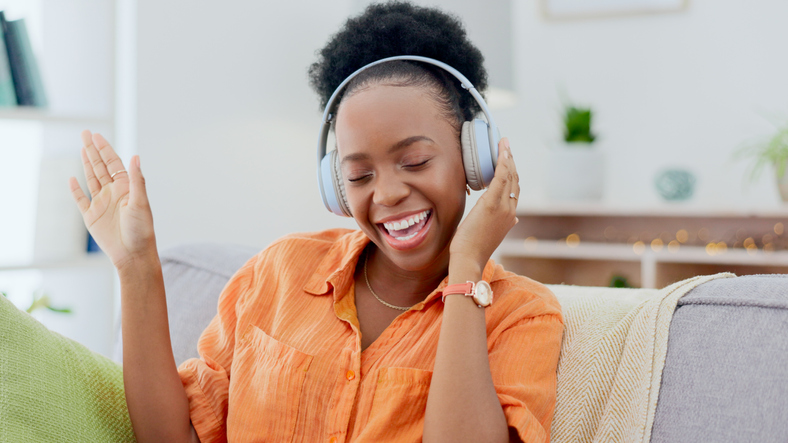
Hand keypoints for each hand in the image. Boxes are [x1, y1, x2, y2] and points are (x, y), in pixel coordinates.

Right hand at [69, 130, 156, 270]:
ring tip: (82, 148)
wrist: (133, 254)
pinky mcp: (92, 217)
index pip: (114, 163)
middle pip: (101, 167)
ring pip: (91, 179)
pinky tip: (72, 178)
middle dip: (93, 150)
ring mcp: (102, 204)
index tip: (96, 135)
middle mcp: (114, 193)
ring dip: (86, 163)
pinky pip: (81, 200)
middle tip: (85, 133)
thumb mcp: (140, 202)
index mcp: (126, 188)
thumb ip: (136, 179)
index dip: (105, 149)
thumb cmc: (141, 229)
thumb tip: (135, 156)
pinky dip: (75, 189)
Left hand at [449, 137, 518, 272]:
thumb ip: (502, 224)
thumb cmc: (474, 249)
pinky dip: (503, 161)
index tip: (508, 161)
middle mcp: (511, 210)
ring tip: (504, 143)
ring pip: (509, 176)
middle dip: (510, 161)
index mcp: (510, 217)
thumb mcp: (491, 234)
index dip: (512, 174)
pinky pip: (501, 177)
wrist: (469, 259)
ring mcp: (503, 207)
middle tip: (505, 146)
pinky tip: (502, 150)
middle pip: (514, 180)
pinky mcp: (492, 203)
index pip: (514, 190)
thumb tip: (514, 219)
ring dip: (507, 157)